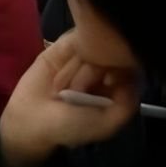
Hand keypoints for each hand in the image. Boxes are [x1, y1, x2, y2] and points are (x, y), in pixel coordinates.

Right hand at [0, 33, 141, 166]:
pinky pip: (72, 41)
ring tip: (64, 89)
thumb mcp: (107, 123)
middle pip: (112, 53)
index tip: (109, 84)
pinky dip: (68, 56)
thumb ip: (128, 103)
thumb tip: (134, 72)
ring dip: (78, 69)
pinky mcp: (60, 49)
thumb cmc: (70, 125)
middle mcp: (102, 69)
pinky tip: (58, 74)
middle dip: (98, 71)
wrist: (31, 121)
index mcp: (116, 86)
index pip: (131, 66)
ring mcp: (81, 56)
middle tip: (81, 91)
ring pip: (92, 46)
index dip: (122, 70)